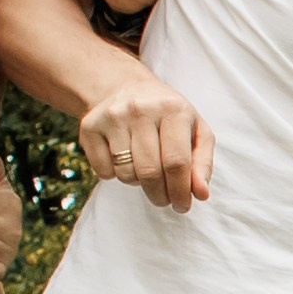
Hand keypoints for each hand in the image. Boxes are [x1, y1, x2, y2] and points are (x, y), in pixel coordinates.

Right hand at [80, 63, 215, 212]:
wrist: (127, 88)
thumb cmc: (168, 117)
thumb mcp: (196, 132)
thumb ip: (202, 163)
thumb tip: (201, 194)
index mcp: (173, 109)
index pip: (177, 162)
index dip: (180, 191)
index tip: (183, 206)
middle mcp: (140, 109)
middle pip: (151, 172)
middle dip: (160, 195)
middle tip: (164, 199)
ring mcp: (112, 116)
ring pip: (126, 174)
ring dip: (138, 183)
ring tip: (144, 168)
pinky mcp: (90, 126)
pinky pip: (103, 171)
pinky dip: (114, 175)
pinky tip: (123, 159)